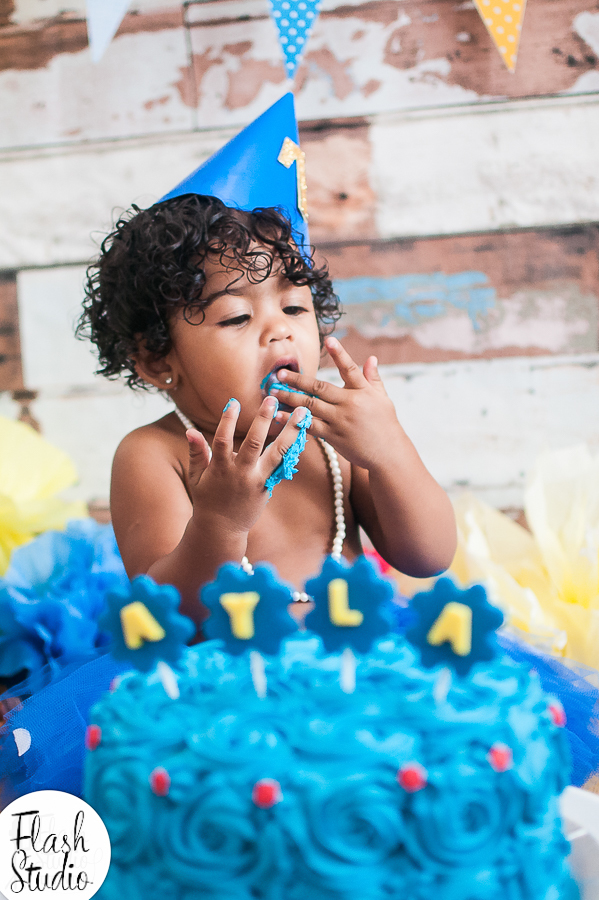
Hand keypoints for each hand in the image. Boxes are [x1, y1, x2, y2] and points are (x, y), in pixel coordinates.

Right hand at [185, 397, 308, 533]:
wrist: (222, 529)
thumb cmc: (206, 499)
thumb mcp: (196, 477)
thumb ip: (196, 452)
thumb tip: (190, 430)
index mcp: (220, 469)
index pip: (222, 440)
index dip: (227, 421)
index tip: (233, 401)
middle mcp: (241, 473)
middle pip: (254, 443)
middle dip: (263, 420)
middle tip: (272, 399)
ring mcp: (257, 480)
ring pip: (277, 453)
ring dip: (290, 431)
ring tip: (302, 413)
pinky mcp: (268, 486)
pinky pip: (283, 464)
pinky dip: (293, 448)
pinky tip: (303, 432)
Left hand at [271, 336, 401, 469]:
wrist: (389, 454)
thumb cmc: (385, 424)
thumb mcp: (383, 399)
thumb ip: (373, 378)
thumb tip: (371, 358)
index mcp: (363, 391)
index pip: (350, 368)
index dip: (340, 354)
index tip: (329, 340)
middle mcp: (350, 403)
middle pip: (320, 387)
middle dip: (298, 380)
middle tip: (279, 374)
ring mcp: (340, 420)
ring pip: (310, 405)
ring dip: (290, 398)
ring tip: (273, 392)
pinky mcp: (334, 436)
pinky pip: (309, 425)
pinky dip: (293, 420)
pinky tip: (279, 416)